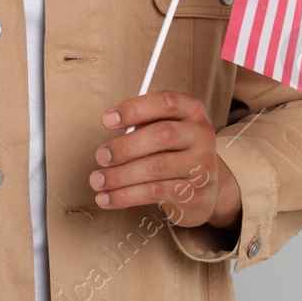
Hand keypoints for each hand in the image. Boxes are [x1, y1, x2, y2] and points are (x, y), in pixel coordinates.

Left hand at [89, 90, 240, 229]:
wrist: (204, 189)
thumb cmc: (173, 151)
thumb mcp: (163, 130)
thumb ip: (141, 127)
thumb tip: (109, 144)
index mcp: (192, 110)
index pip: (165, 102)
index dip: (133, 109)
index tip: (106, 120)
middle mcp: (202, 135)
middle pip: (161, 135)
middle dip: (125, 146)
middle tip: (101, 156)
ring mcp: (202, 165)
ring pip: (156, 167)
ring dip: (120, 176)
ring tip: (97, 180)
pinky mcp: (195, 192)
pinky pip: (156, 192)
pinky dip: (125, 196)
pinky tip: (107, 198)